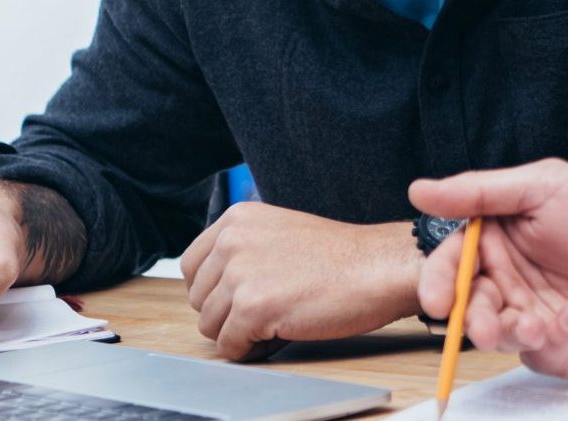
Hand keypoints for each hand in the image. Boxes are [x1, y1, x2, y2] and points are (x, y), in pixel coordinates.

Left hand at [180, 202, 423, 360]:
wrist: (378, 266)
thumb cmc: (341, 256)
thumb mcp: (280, 232)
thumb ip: (243, 249)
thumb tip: (212, 286)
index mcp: (237, 218)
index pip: (190, 266)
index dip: (214, 289)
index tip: (239, 295)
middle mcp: (232, 240)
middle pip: (197, 299)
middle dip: (227, 312)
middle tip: (269, 308)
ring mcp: (239, 273)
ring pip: (209, 326)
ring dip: (240, 332)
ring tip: (279, 317)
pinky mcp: (251, 306)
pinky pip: (230, 346)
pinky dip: (252, 349)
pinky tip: (282, 331)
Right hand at [409, 159, 567, 376]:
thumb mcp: (547, 187)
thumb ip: (483, 191)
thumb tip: (419, 189)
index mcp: (498, 240)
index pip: (452, 264)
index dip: (439, 283)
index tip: (440, 300)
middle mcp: (508, 281)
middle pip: (468, 307)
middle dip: (472, 320)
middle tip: (487, 325)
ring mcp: (530, 316)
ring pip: (497, 337)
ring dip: (511, 332)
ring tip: (539, 322)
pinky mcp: (557, 348)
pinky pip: (538, 355)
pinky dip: (553, 338)